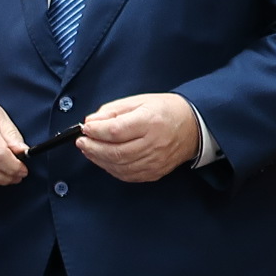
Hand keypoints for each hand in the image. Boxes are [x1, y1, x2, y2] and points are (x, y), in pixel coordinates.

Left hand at [75, 93, 200, 182]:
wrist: (194, 127)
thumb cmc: (166, 110)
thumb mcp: (139, 101)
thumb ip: (113, 111)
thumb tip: (91, 121)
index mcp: (150, 122)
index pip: (116, 131)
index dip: (96, 131)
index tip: (85, 128)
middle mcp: (153, 144)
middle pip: (116, 152)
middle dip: (93, 147)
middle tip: (81, 141)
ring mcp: (155, 161)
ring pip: (119, 166)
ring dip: (99, 159)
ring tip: (88, 150)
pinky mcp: (154, 172)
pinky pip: (127, 175)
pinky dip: (111, 168)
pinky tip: (103, 160)